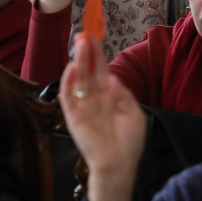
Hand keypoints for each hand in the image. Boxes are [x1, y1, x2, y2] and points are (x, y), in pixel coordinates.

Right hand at [59, 33, 147, 200]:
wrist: (119, 164)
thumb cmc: (129, 141)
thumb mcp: (133, 113)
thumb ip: (123, 94)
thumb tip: (111, 78)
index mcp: (109, 96)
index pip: (100, 70)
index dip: (97, 55)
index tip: (94, 37)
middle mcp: (94, 98)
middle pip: (87, 71)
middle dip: (85, 53)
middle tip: (83, 36)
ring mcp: (82, 107)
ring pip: (77, 80)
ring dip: (77, 63)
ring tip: (79, 46)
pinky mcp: (73, 117)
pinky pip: (68, 98)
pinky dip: (68, 83)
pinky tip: (72, 68)